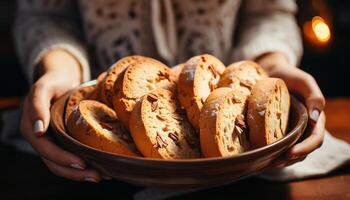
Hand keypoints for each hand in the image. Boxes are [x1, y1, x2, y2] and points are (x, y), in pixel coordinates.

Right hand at [20, 49, 100, 181]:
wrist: (61, 80)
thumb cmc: (54, 81)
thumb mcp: (44, 86)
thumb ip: (37, 104)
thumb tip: (38, 132)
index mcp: (31, 127)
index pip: (46, 149)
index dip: (63, 158)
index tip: (82, 163)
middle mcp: (39, 139)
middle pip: (54, 162)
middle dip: (75, 172)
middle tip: (97, 175)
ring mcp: (51, 143)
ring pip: (61, 166)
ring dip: (80, 175)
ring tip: (100, 176)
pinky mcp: (62, 143)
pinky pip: (69, 159)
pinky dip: (82, 168)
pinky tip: (100, 170)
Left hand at [256, 52, 325, 167]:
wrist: (271, 72)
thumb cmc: (289, 76)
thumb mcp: (303, 81)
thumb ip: (314, 96)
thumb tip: (315, 118)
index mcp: (314, 118)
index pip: (315, 139)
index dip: (305, 149)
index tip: (290, 153)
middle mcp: (304, 128)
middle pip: (303, 150)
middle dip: (290, 159)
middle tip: (274, 162)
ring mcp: (291, 131)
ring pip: (291, 152)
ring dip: (281, 160)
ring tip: (266, 163)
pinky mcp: (278, 131)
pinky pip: (278, 146)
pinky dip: (272, 153)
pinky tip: (261, 156)